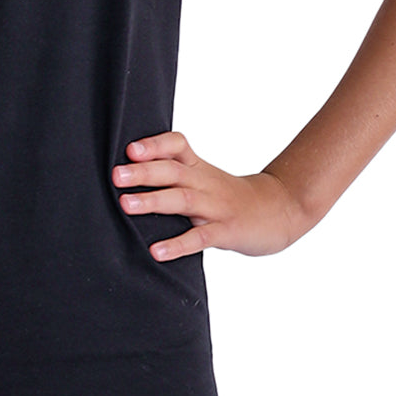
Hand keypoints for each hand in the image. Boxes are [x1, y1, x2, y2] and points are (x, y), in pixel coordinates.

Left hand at [112, 132, 306, 259]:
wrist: (279, 209)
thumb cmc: (231, 196)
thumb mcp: (204, 177)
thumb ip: (174, 173)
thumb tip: (128, 175)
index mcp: (198, 167)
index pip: (177, 145)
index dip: (155, 145)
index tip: (130, 148)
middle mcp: (205, 182)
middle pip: (173, 171)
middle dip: (143, 172)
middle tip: (116, 175)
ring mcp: (216, 207)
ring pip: (182, 200)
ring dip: (153, 201)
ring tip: (126, 204)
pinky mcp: (226, 231)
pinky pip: (200, 237)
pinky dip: (178, 243)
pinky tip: (157, 250)